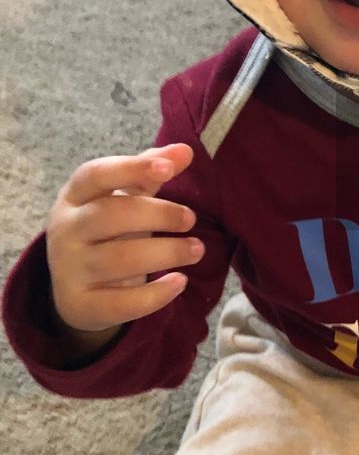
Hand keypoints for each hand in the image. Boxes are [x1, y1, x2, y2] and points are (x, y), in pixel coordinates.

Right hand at [46, 143, 200, 334]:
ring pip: (119, 259)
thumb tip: (185, 150)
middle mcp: (65, 230)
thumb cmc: (108, 231)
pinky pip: (121, 302)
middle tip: (191, 219)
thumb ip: (150, 173)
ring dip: (166, 253)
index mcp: (75, 197)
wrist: (76, 289)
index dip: (131, 168)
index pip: (95, 174)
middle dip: (159, 215)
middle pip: (110, 215)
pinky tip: (180, 282)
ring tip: (197, 250)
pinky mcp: (80, 304)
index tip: (169, 168)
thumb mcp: (123, 198)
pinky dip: (156, 294)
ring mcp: (69, 269)